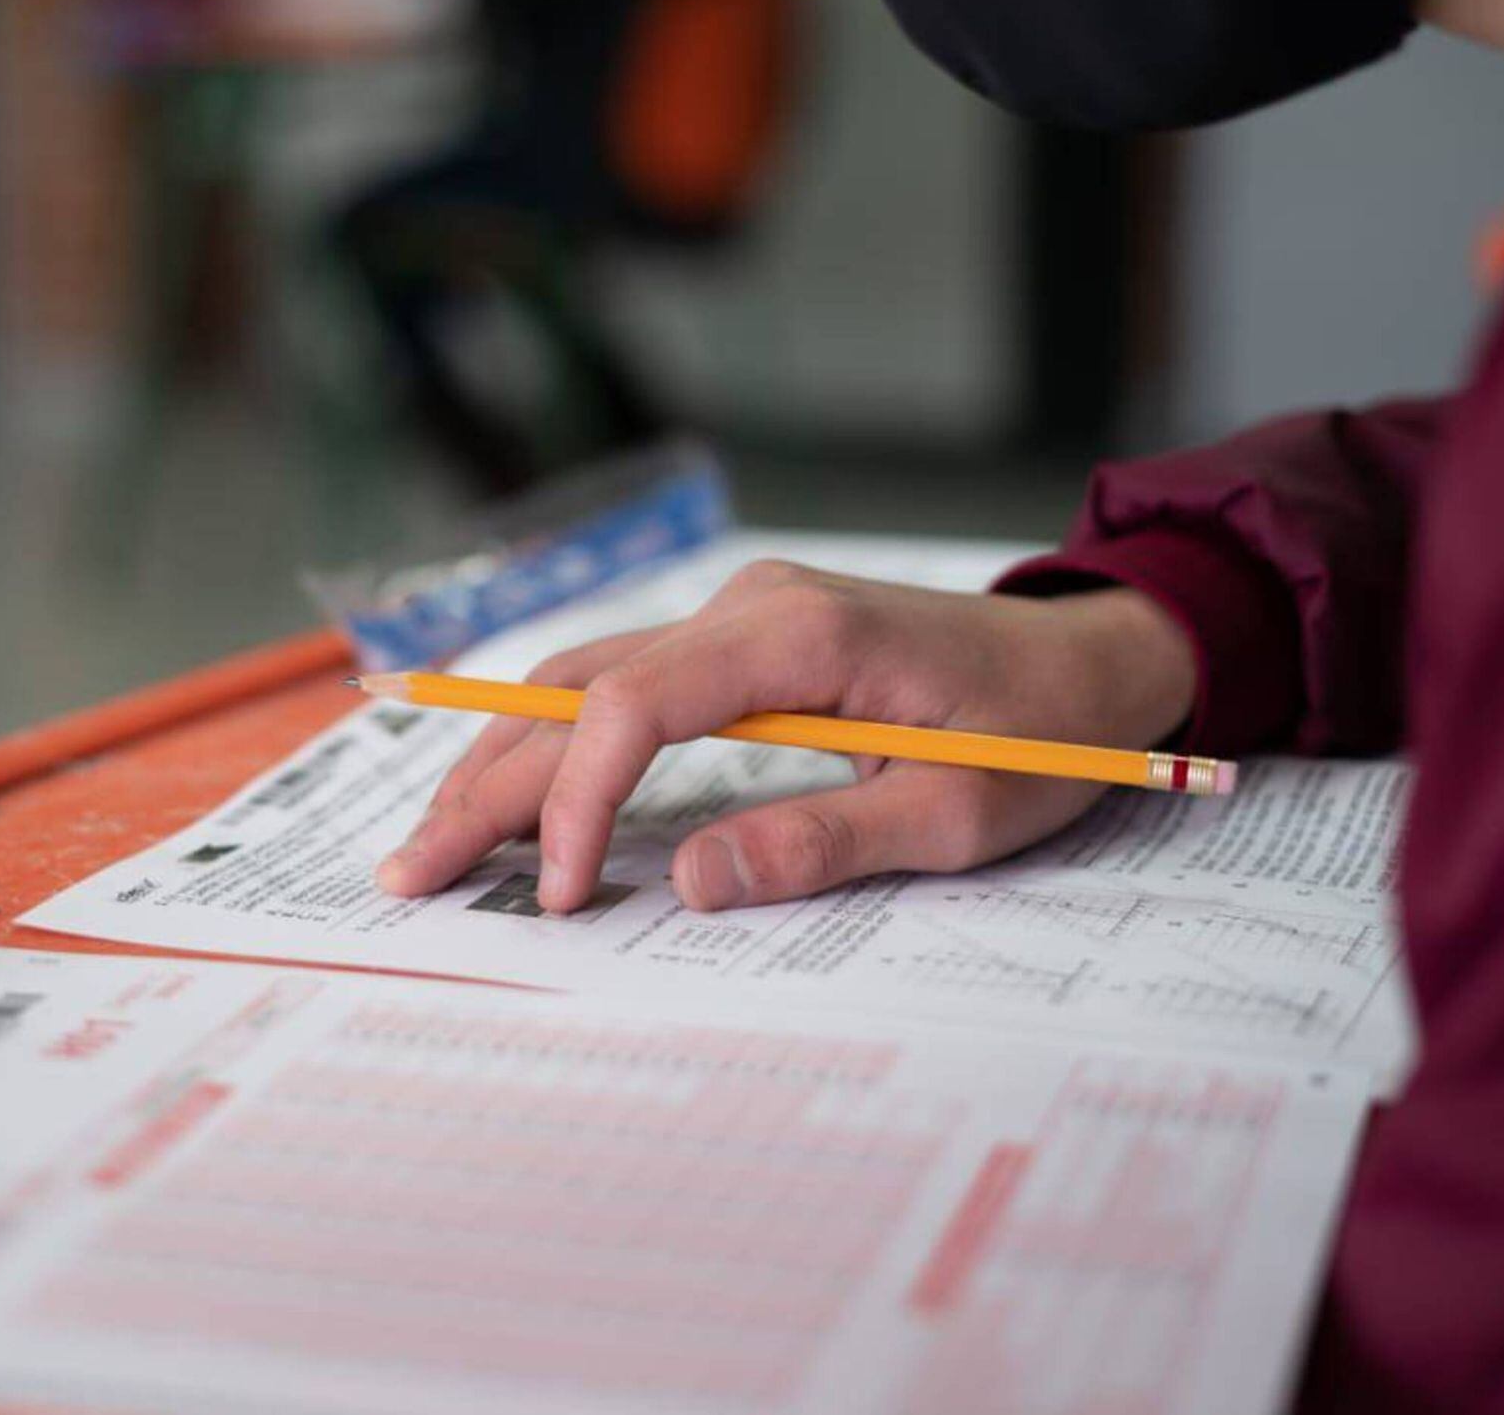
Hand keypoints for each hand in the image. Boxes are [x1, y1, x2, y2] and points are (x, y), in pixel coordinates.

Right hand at [374, 562, 1198, 913]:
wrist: (1094, 660)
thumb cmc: (1043, 739)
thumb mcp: (955, 816)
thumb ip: (822, 845)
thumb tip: (694, 885)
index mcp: (804, 636)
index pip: (637, 705)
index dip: (579, 800)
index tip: (562, 896)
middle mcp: (750, 606)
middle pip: (581, 689)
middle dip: (490, 785)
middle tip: (410, 873)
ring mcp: (739, 614)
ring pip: (584, 679)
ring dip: (505, 761)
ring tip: (433, 841)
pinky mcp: (741, 640)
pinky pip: (623, 684)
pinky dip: (557, 742)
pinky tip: (511, 793)